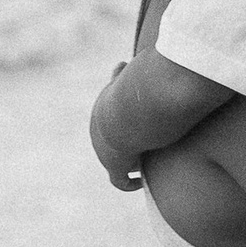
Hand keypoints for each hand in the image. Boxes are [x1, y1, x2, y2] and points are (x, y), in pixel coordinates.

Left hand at [91, 67, 143, 192]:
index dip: (122, 127)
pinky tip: (141, 182)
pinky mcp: (114, 167)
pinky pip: (120, 181)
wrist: (125, 112)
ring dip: (129, 163)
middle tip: (145, 149)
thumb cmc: (131, 93)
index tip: (136, 130)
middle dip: (126, 146)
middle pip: (111, 143)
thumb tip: (120, 63)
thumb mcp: (123, 79)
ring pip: (116, 161)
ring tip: (147, 165)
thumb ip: (120, 74)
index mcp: (101, 113)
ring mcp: (104, 152)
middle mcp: (98, 133)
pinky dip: (129, 183)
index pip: (109, 123)